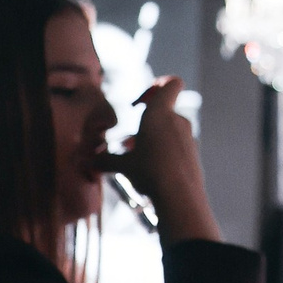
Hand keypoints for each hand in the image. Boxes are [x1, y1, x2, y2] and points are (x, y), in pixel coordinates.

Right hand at [119, 77, 218, 246]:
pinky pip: (176, 146)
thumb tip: (87, 160)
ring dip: (152, 140)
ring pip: (168, 131)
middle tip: (128, 144)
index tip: (140, 103)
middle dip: (144, 125)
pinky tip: (151, 172)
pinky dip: (163, 153)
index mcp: (160, 113)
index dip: (157, 86)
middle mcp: (178, 121)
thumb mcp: (123, 165)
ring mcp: (189, 138)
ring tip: (135, 160)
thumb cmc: (149, 172)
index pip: (172, 84)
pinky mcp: (194, 155)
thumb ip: (105, 160)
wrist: (180, 197)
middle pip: (163, 112)